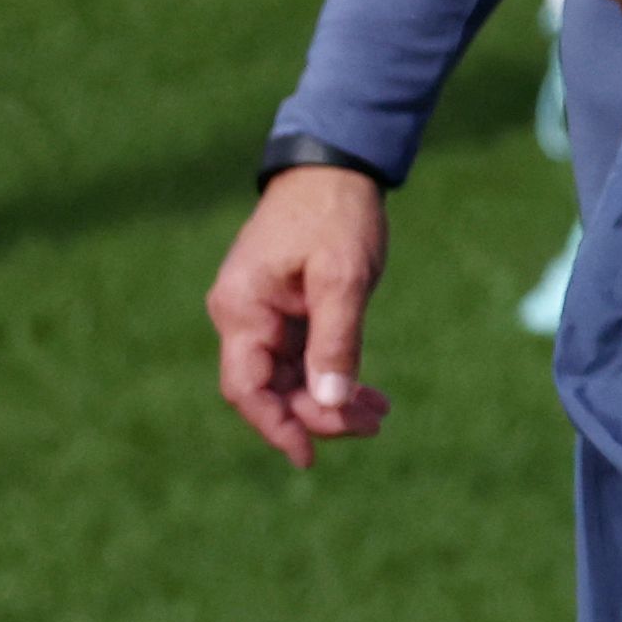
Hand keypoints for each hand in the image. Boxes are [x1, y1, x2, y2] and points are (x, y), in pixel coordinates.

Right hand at [206, 165, 394, 467]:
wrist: (335, 165)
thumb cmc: (336, 213)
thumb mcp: (344, 276)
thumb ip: (337, 339)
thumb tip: (332, 402)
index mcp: (242, 309)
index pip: (247, 388)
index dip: (276, 427)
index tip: (309, 456)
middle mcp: (243, 316)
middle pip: (272, 388)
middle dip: (319, 413)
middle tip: (372, 426)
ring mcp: (263, 313)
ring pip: (291, 376)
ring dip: (331, 398)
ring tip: (378, 415)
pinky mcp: (286, 309)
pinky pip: (303, 355)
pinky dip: (333, 374)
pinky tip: (368, 394)